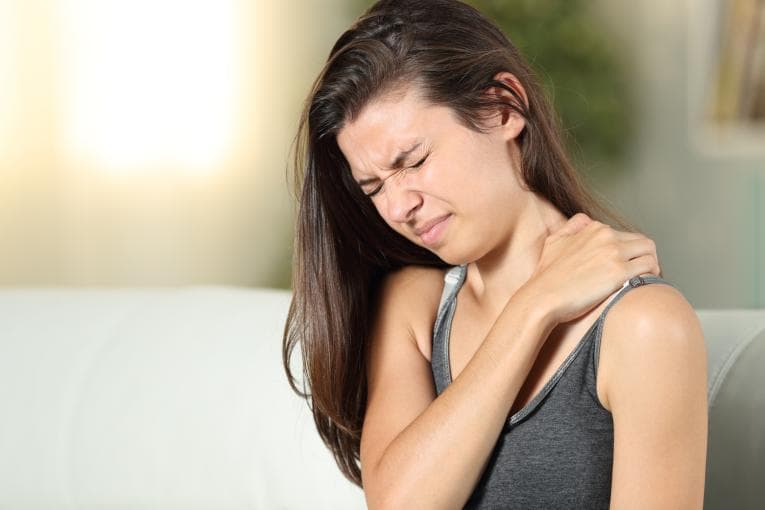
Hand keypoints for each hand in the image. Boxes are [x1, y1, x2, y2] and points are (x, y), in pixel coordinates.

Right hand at [518, 213, 660, 323]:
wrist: (542, 297)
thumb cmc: (546, 276)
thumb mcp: (554, 242)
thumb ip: (571, 227)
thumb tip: (585, 220)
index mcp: (593, 228)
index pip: (624, 235)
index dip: (629, 251)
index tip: (627, 265)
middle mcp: (605, 236)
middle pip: (642, 242)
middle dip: (644, 257)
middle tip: (642, 273)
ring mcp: (613, 253)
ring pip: (650, 251)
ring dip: (652, 264)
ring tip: (647, 278)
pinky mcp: (619, 272)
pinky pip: (649, 267)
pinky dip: (652, 274)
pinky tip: (645, 285)